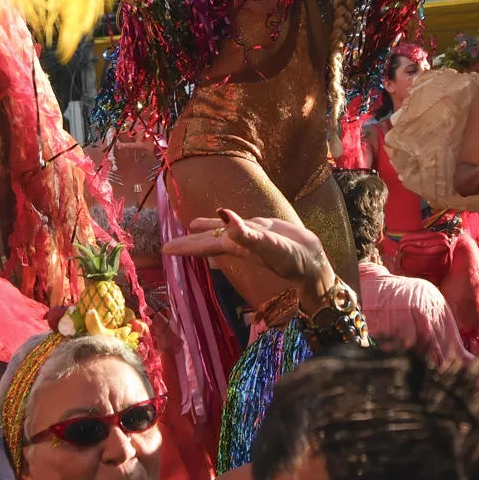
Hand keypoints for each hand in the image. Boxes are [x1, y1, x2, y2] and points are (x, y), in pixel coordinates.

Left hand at [163, 210, 337, 309]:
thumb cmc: (291, 259)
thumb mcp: (268, 244)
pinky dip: (229, 220)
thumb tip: (223, 216)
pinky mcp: (264, 228)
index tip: (164, 249)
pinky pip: (240, 224)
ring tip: (190, 226)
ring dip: (206, 229)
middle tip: (167, 246)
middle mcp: (240, 243)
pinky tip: (226, 217)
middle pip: (208, 241)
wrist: (313, 264)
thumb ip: (246, 233)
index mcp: (236, 247)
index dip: (185, 247)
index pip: (204, 246)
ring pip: (223, 231)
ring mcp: (251, 236)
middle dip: (188, 242)